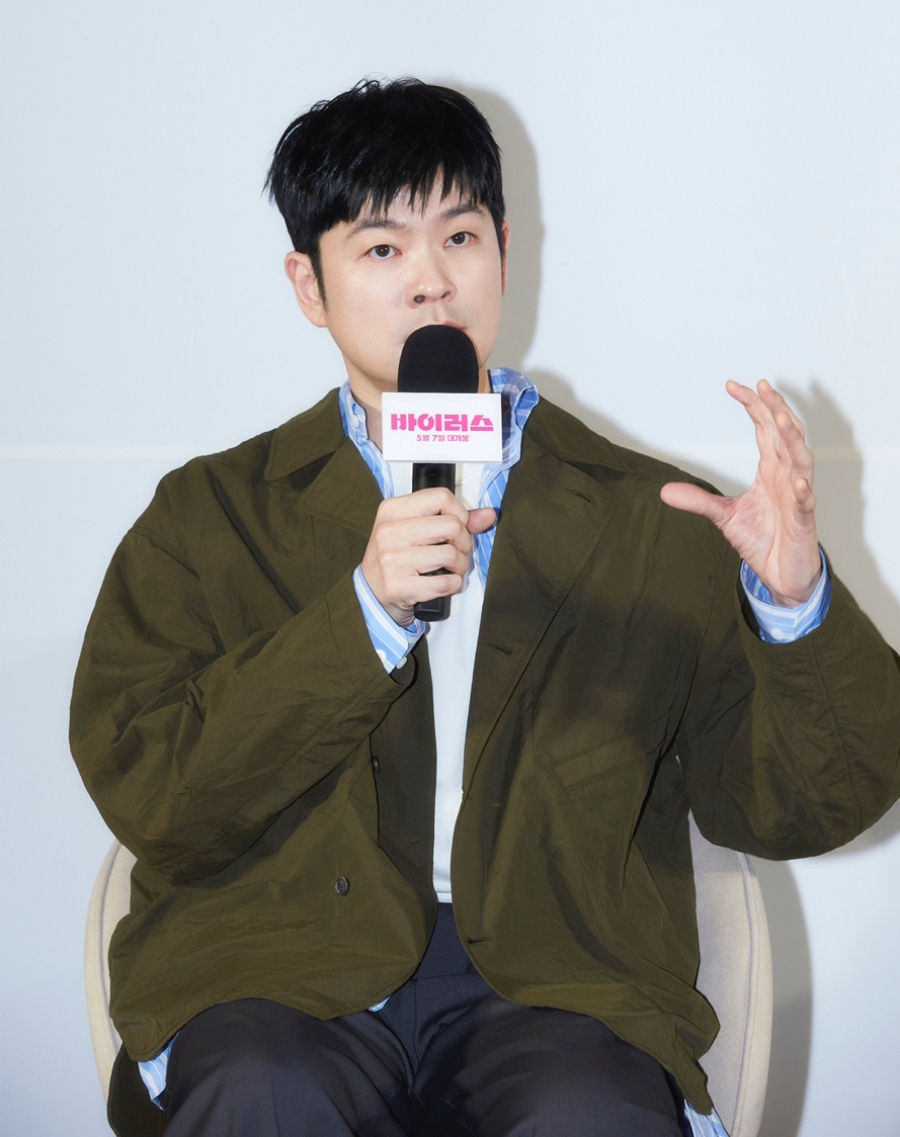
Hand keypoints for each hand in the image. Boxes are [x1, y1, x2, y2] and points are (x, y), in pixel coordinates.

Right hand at [361, 488, 496, 626]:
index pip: (440, 497)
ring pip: (451, 555)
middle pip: (452, 526)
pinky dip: (453, 585)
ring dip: (460, 566)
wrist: (371, 593)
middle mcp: (389, 532)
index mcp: (392, 510)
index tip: (457, 527)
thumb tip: (488, 515)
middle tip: (456, 551)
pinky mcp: (399, 586)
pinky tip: (443, 582)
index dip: (459, 513)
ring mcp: (392, 560)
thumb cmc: (396, 557)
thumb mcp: (415, 529)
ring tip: (450, 568)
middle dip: (464, 542)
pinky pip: (446, 583)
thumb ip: (453, 519)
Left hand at [660, 379, 820, 606]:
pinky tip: (797, 482)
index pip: (765, 429)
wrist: (782, 574)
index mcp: (771, 470)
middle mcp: (787, 476)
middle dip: (775, 409)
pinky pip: (805, 503)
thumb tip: (664, 491)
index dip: (753, 406)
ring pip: (801, 460)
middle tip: (761, 385)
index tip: (733, 386)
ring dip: (793, 439)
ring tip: (782, 418)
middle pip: (785, 434)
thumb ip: (699, 500)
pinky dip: (803, 492)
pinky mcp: (803, 521)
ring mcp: (798, 497)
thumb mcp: (724, 516)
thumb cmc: (763, 539)